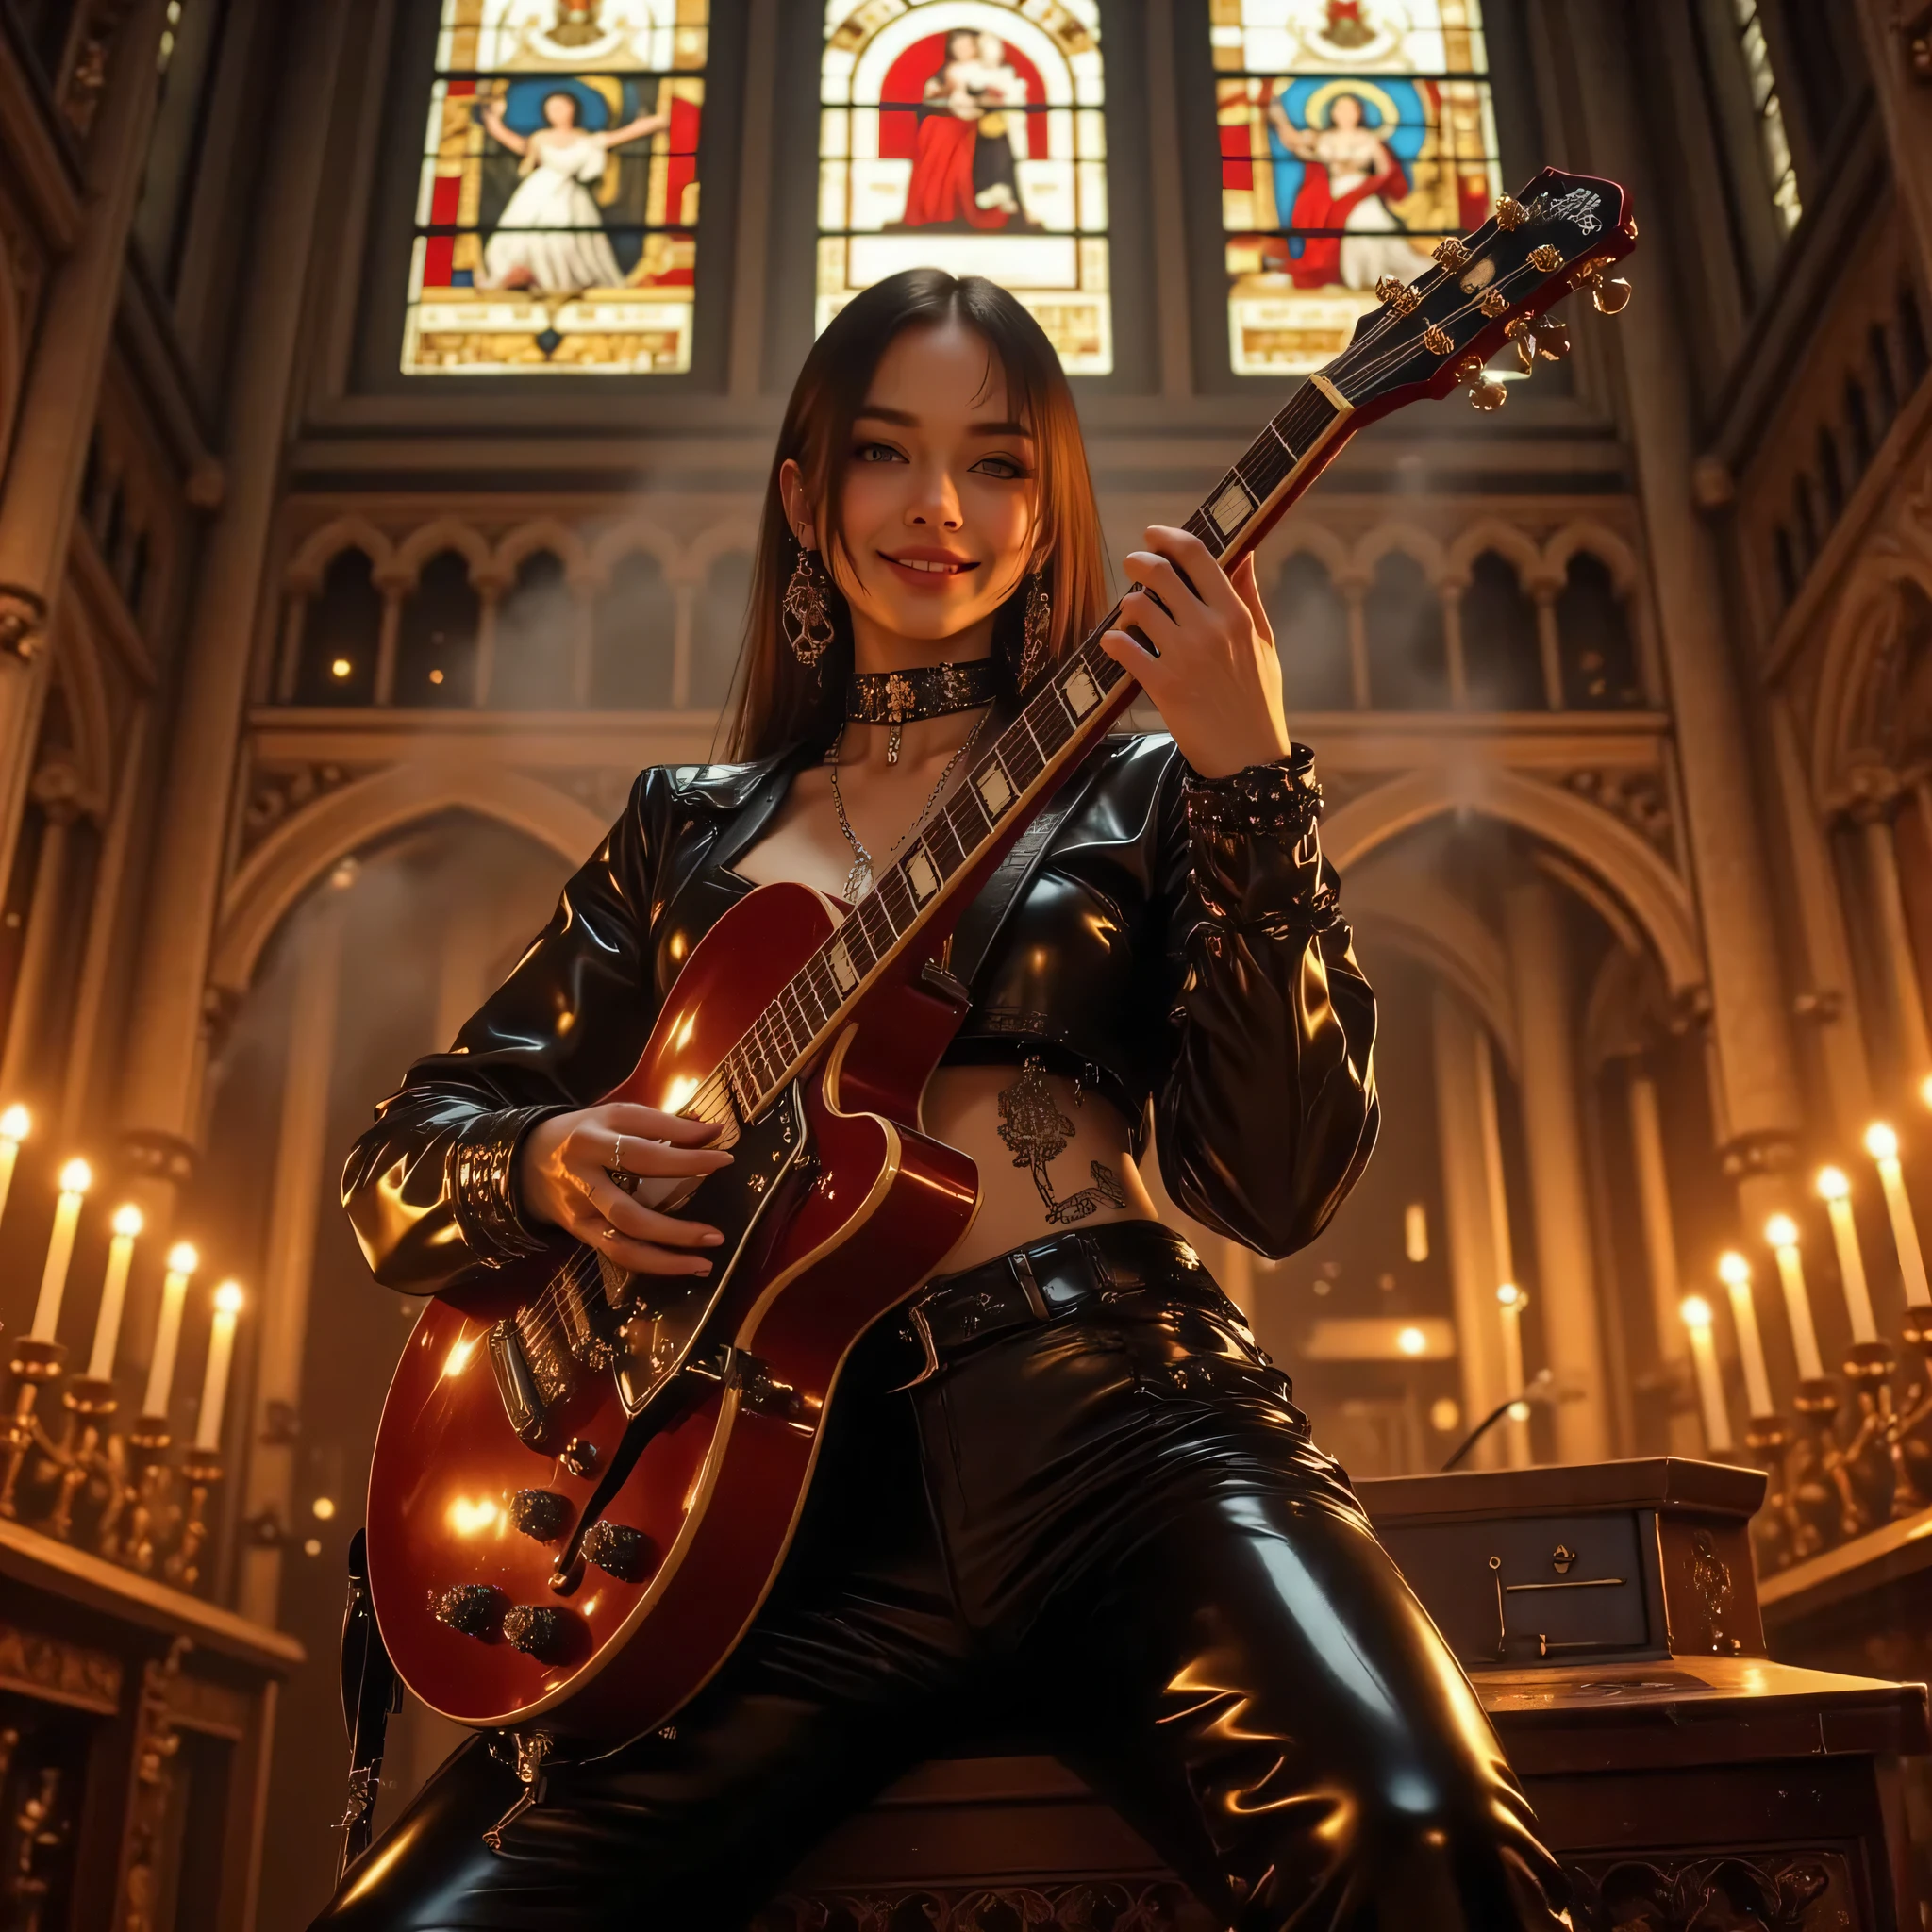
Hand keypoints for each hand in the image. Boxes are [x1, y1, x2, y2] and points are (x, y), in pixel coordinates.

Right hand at [517, 1104, 732, 1276]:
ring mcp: (580, 1206)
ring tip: (706, 1261)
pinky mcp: (579, 1230)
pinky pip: (617, 1252)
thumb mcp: (618, 1116)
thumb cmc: (586, 1133)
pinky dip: (652, 1263)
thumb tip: (713, 1131)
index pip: (646, 1143)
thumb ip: (664, 1124)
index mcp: (595, 1134)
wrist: (527, 1160)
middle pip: (632, 1199)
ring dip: (666, 1255)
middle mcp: (584, 1172)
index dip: (688, 1151)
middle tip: (718, 1231)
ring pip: (623, 1237)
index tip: (727, 1156)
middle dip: (677, 1218)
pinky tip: (683, 1266)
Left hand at [1101, 526, 1290, 779]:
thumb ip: (1250, 596)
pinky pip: (1124, 649)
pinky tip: (1116, 644)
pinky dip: (1114, 642)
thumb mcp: (1265, 643)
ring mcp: (1185, 657)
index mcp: (1236, 614)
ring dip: (1128, 605)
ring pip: (1138, 608)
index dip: (1169, 537)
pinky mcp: (1164, 686)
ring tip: (1132, 614)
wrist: (1250, 760)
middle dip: (1139, 563)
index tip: (1154, 535)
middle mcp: (1210, 629)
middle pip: (1161, 574)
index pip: (1198, 555)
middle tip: (1133, 566)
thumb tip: (1246, 552)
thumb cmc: (1258, 700)